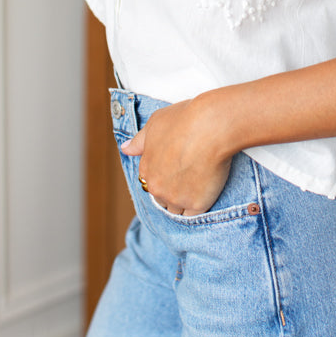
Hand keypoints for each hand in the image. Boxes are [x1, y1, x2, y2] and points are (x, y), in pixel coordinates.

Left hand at [120, 94, 233, 215]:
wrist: (210, 126)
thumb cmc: (184, 120)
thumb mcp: (155, 124)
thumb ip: (139, 141)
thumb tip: (125, 149)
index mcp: (146, 169)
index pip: (151, 181)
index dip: (164, 175)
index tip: (176, 168)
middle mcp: (157, 187)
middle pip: (162, 198)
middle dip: (172, 191)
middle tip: (189, 176)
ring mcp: (176, 198)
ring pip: (176, 209)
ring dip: (184, 202)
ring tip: (199, 186)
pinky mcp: (196, 205)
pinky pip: (193, 216)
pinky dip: (197, 208)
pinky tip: (205, 196)